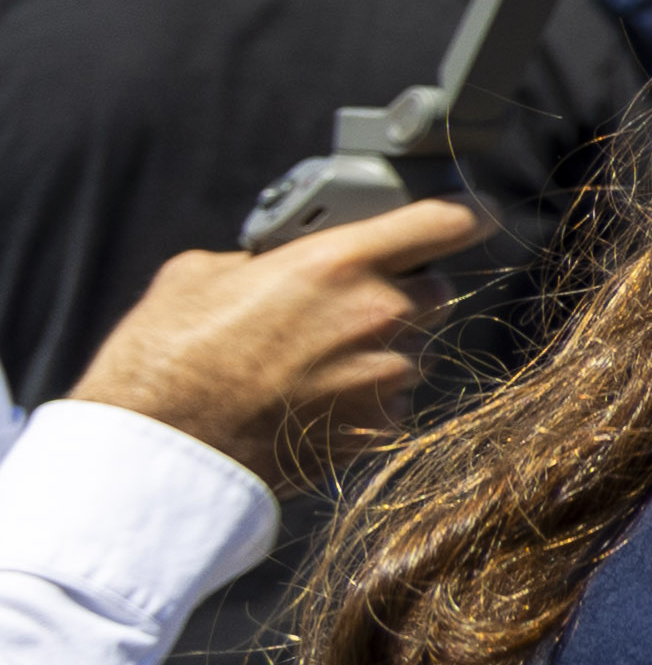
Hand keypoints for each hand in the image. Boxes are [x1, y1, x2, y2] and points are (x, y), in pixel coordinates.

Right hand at [63, 197, 478, 483]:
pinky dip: (368, 397)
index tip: (474, 213)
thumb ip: (270, 257)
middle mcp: (380, 314)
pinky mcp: (380, 427)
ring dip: (383, 348)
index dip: (468, 213)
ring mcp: (386, 375)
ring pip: (415, 348)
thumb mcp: (206, 273)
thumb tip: (286, 260)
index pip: (447, 221)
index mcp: (341, 262)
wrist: (164, 451)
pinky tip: (314, 402)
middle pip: (436, 289)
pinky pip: (395, 399)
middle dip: (405, 291)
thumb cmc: (169, 355)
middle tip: (350, 303)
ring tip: (313, 363)